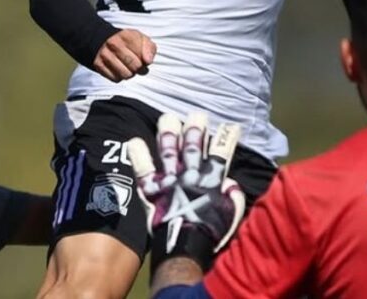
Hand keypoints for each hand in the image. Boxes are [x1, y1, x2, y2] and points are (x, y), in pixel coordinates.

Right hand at [93, 29, 155, 81]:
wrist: (105, 40)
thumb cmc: (128, 42)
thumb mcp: (141, 39)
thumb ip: (150, 48)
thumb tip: (148, 61)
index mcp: (126, 35)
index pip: (142, 57)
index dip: (146, 61)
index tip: (144, 59)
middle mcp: (113, 43)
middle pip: (135, 66)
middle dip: (139, 69)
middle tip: (137, 66)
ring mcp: (105, 54)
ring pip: (125, 75)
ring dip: (129, 74)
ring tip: (128, 68)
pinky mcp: (98, 64)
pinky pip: (115, 79)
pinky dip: (119, 77)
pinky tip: (119, 69)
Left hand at [127, 113, 245, 268]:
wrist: (186, 248)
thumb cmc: (211, 232)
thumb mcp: (231, 213)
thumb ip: (233, 196)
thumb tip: (230, 185)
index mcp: (211, 178)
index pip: (223, 149)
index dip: (228, 136)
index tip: (231, 127)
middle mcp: (189, 173)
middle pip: (193, 141)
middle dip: (196, 126)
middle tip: (197, 117)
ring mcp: (169, 178)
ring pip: (168, 146)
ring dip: (168, 132)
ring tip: (168, 121)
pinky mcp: (152, 188)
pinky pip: (142, 167)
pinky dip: (137, 154)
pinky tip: (133, 142)